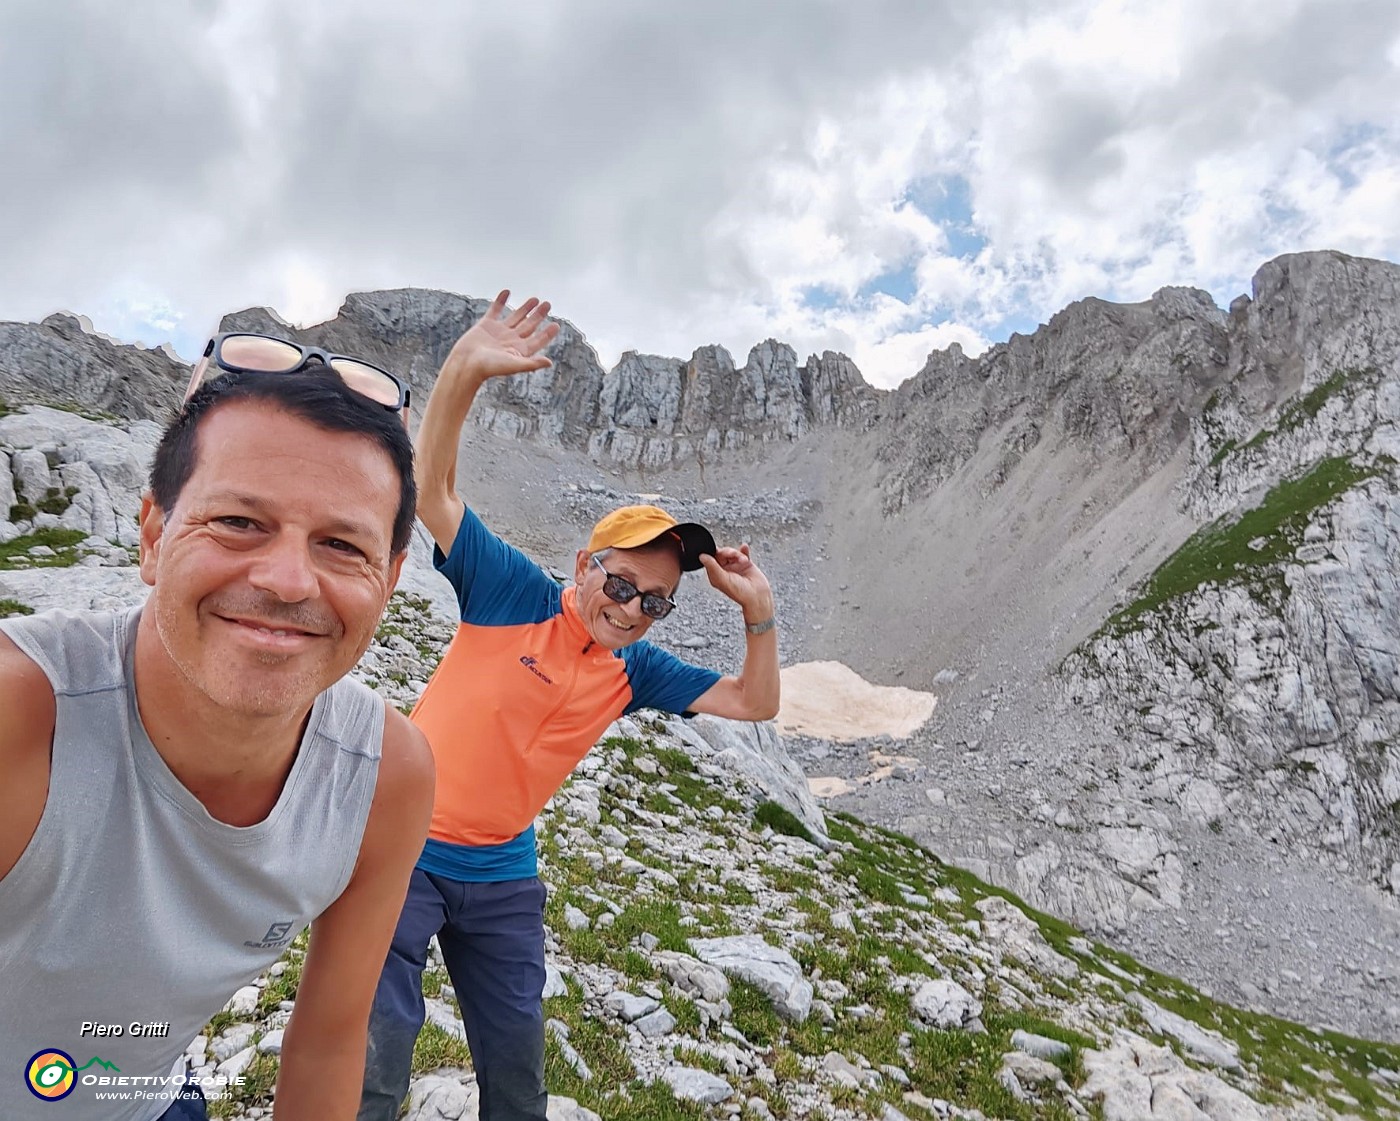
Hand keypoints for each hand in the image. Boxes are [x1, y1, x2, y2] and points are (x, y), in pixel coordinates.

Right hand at [442, 290, 560, 383]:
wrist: (466, 364)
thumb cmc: (489, 367)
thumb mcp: (513, 365)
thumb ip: (532, 363)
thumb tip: (550, 362)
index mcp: (519, 350)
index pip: (537, 340)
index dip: (547, 333)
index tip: (556, 325)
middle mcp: (510, 341)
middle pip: (529, 326)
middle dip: (538, 315)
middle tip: (547, 304)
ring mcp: (499, 332)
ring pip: (515, 317)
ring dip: (525, 308)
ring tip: (535, 299)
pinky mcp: (486, 325)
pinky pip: (495, 310)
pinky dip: (500, 301)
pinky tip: (507, 292)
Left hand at [699, 545, 773, 621]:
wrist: (758, 596)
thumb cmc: (740, 593)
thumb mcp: (722, 579)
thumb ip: (712, 567)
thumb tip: (702, 556)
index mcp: (716, 574)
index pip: (711, 559)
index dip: (715, 553)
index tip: (718, 551)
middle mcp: (725, 570)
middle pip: (722, 554)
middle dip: (728, 552)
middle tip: (732, 555)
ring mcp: (735, 567)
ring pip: (733, 552)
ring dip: (738, 553)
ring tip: (743, 560)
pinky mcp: (746, 564)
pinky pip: (743, 553)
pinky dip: (743, 550)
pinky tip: (744, 548)